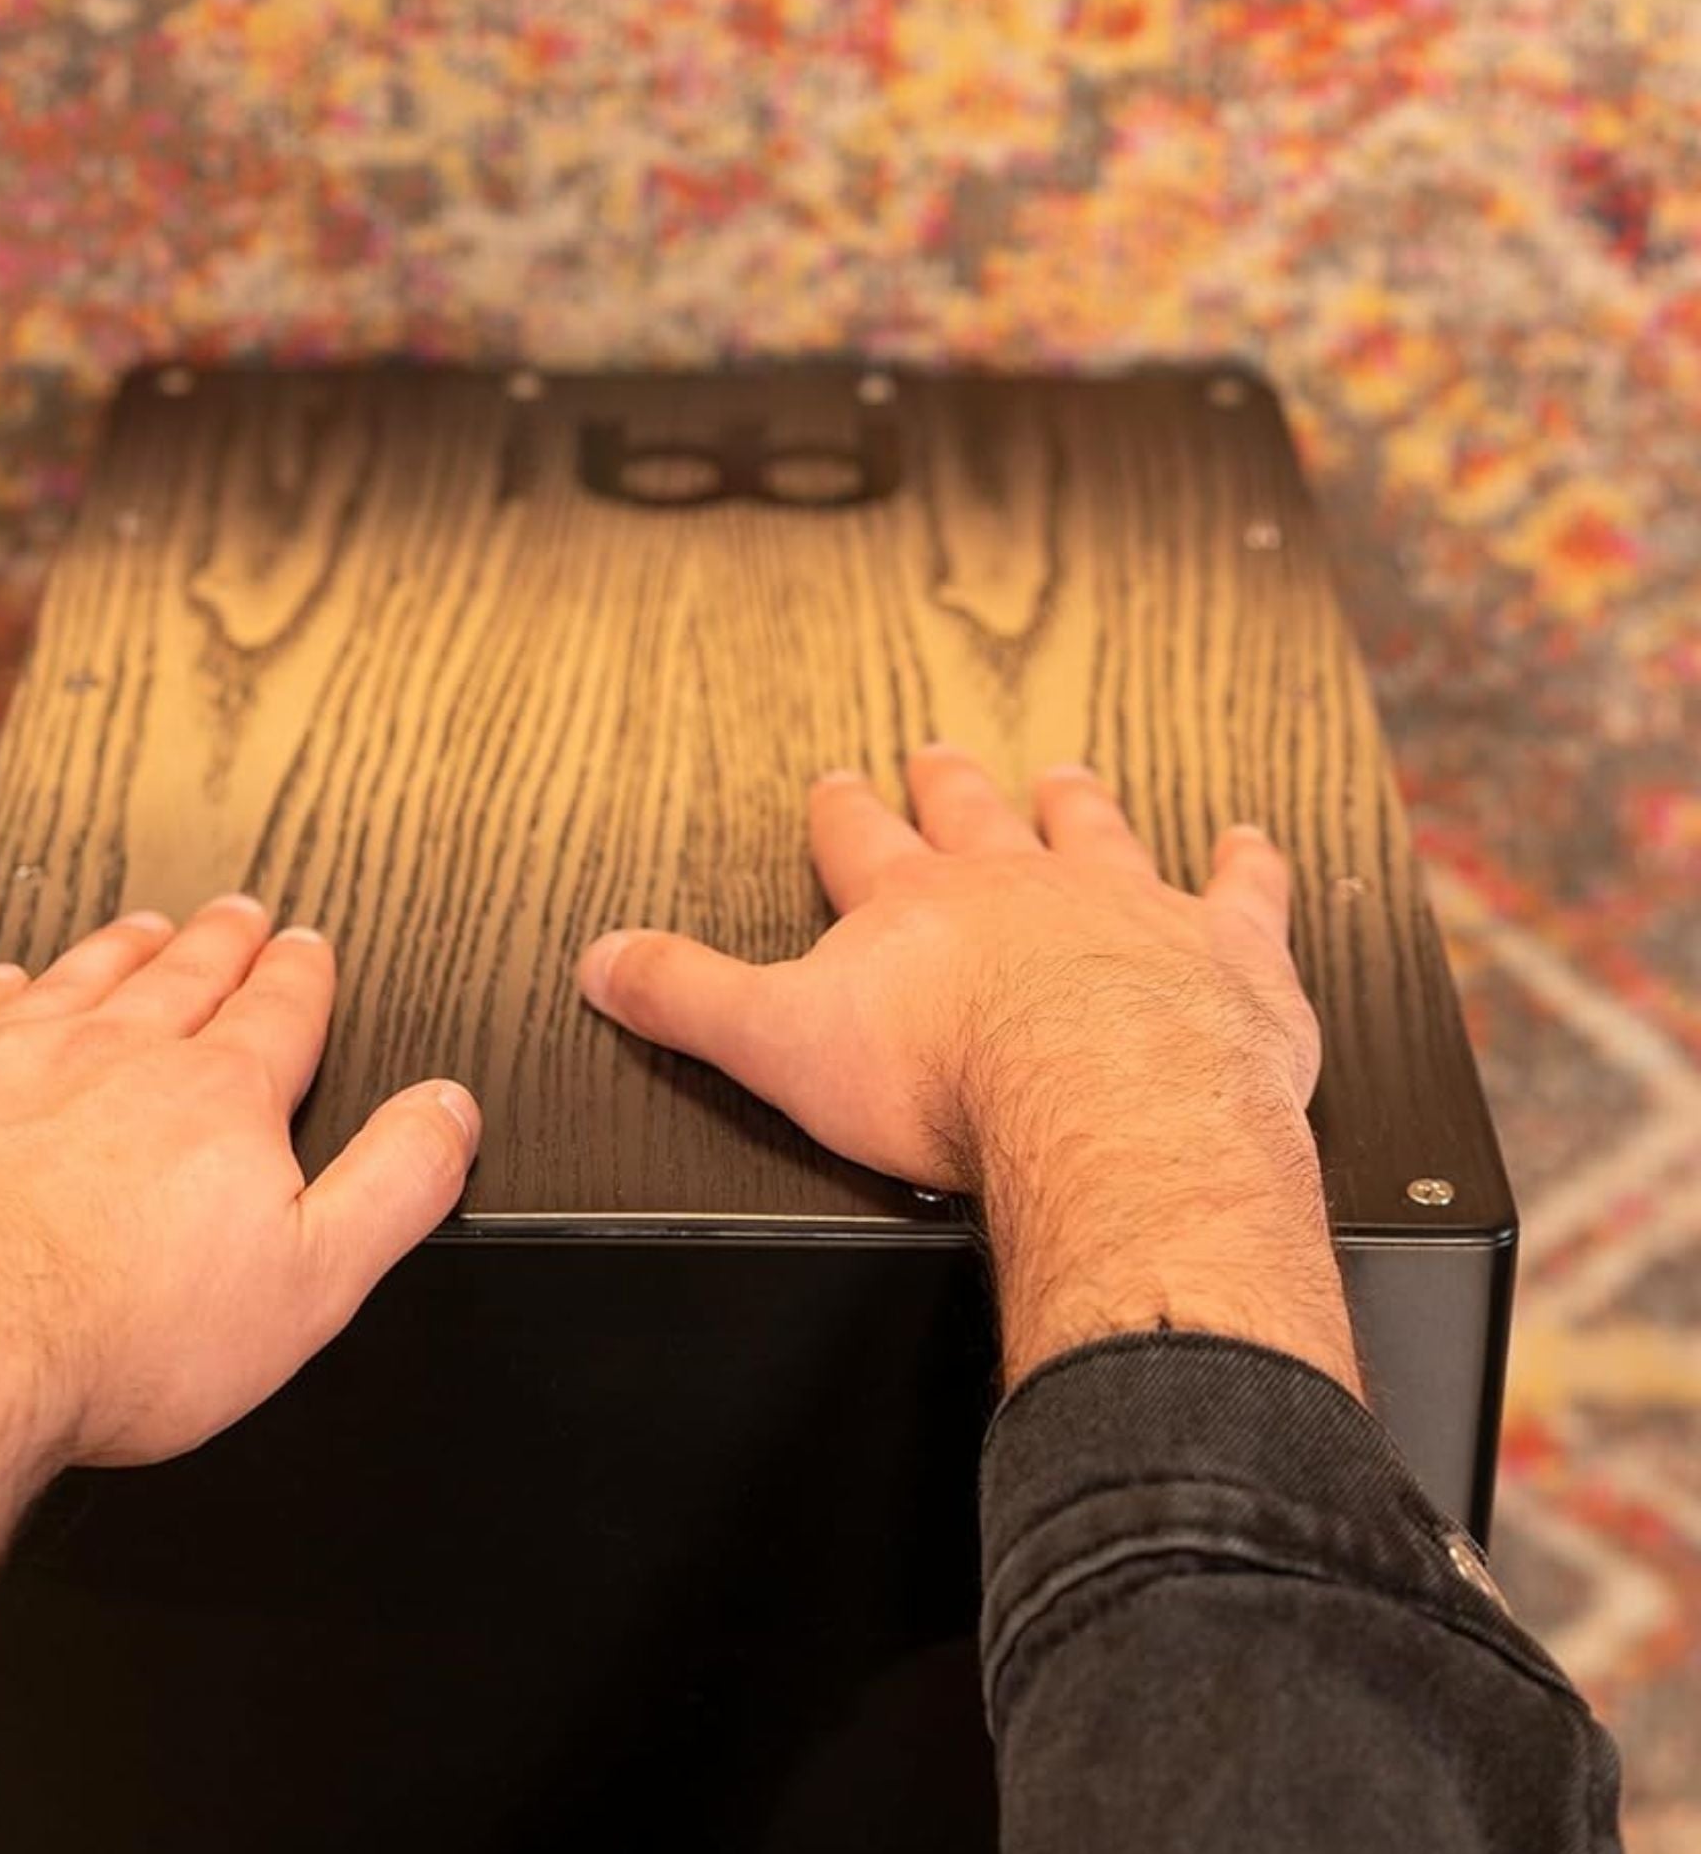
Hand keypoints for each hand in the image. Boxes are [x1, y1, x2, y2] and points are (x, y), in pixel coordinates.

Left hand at [0, 895, 479, 1634]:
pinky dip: (0, 987)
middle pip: (183, 977)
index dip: (300, 973)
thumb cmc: (119, 1339)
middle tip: (238, 911)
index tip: (305, 943)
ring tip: (145, 926)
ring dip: (121, 948)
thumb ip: (397, 1182)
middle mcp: (115, 1053)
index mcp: (217, 1096)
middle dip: (220, 941)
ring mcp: (6, 1061)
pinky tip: (9, 982)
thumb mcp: (313, 1281)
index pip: (277, 1010)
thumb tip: (451, 1106)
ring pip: (80, 978)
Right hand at [579, 747, 1358, 1393]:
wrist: (1100, 1100)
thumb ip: (684, 996)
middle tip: (940, 753)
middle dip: (951, 786)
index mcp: (915, 907)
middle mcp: (1019, 885)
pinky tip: (1252, 842)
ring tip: (1067, 773)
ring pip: (1097, 832)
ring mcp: (1124, 906)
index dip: (844, 813)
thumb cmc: (949, 1081)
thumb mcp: (774, 1040)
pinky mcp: (1221, 952)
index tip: (839, 784)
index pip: (863, 843)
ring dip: (1077, 803)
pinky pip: (1241, 891)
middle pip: (975, 817)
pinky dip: (1247, 866)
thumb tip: (600, 961)